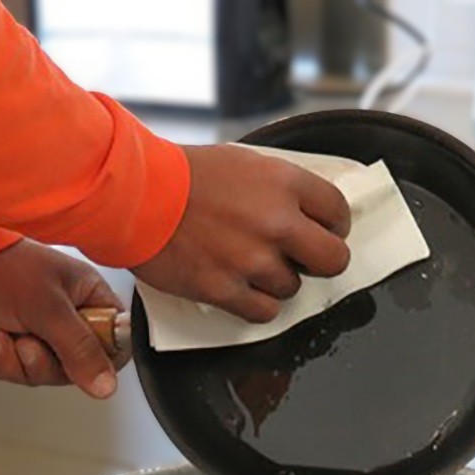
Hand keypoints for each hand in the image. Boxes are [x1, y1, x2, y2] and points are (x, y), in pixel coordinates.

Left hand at [0, 240, 123, 397]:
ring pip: (35, 371)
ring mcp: (35, 328)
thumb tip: (107, 386)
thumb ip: (79, 348)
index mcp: (87, 298)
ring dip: (8, 360)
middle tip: (23, 343)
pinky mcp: (7, 339)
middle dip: (37, 362)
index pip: (113, 343)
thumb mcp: (46, 308)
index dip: (97, 362)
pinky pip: (7, 369)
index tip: (75, 365)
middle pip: (70, 368)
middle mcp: (66, 315)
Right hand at [133, 144, 350, 321]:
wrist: (136, 196)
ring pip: (293, 288)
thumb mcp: (241, 162)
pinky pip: (264, 312)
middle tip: (304, 259)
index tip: (324, 231)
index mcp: (284, 183)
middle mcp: (276, 223)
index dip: (334, 226)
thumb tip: (300, 209)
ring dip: (277, 281)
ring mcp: (251, 260)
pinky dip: (256, 305)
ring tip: (250, 267)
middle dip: (322, 262)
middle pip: (333, 259)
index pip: (338, 212)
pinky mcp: (225, 289)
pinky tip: (241, 289)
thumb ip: (277, 186)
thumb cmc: (181, 175)